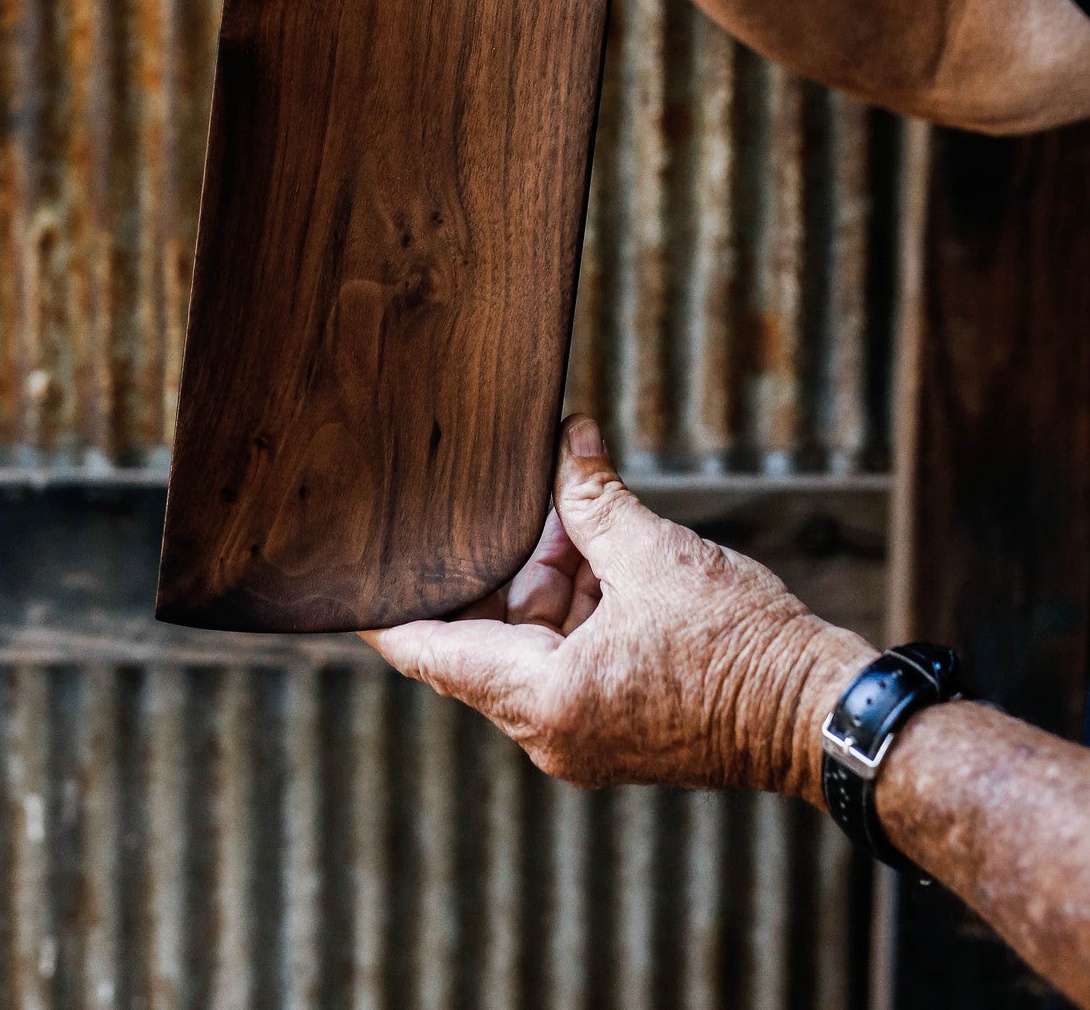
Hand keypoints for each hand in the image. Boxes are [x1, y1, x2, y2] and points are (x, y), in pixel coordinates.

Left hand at [363, 416, 873, 800]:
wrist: (820, 716)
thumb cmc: (744, 649)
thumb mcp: (656, 555)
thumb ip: (594, 498)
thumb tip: (567, 437)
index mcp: (544, 701)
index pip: (429, 653)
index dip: (384, 610)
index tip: (348, 574)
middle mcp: (552, 731)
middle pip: (483, 638)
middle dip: (498, 564)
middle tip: (504, 497)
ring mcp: (585, 733)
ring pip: (531, 641)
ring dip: (548, 577)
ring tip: (575, 510)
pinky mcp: (618, 723)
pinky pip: (570, 657)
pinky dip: (578, 604)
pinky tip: (601, 545)